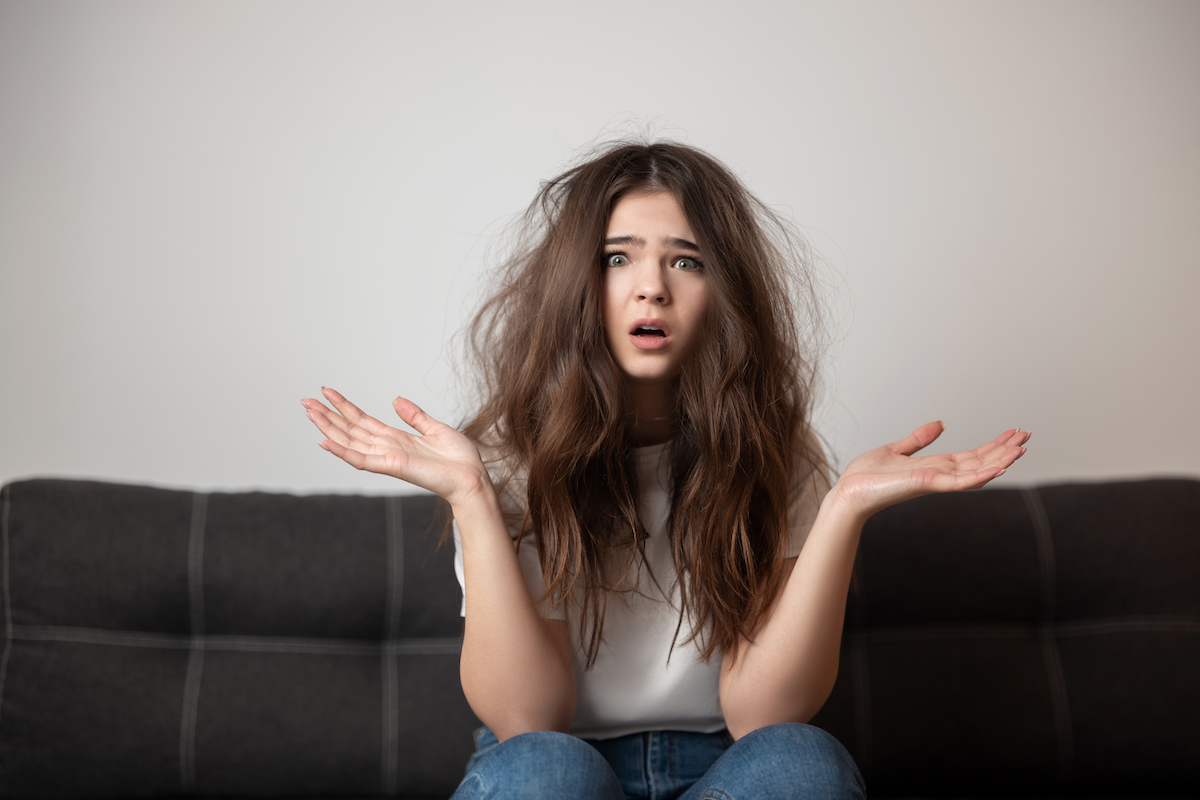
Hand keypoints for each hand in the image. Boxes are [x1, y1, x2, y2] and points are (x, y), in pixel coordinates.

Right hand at [301, 387, 490, 506]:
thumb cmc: (459, 459)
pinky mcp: (391, 466)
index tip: (327, 392)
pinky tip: (324, 441)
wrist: (471, 478)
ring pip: (349, 441)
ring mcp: (386, 458)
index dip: (344, 407)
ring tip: (309, 412)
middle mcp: (386, 448)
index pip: (363, 421)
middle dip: (327, 415)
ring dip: (328, 428)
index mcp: (396, 439)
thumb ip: (415, 416)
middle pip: (349, 429)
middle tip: (305, 400)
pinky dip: (342, 451)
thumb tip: (396, 400)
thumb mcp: (435, 428)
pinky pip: (361, 459)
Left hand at [831, 422, 1029, 522]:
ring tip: (1022, 450)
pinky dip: (979, 475)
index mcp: (935, 466)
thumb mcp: (896, 450)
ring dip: (1000, 461)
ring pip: (976, 471)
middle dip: (1004, 450)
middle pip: (980, 461)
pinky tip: (998, 468)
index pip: (972, 455)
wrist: (849, 490)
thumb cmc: (867, 476)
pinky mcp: (926, 484)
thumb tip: (940, 424)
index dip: (994, 445)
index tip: (1014, 433)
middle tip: (1028, 436)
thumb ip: (919, 439)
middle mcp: (940, 475)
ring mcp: (935, 481)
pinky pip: (958, 482)